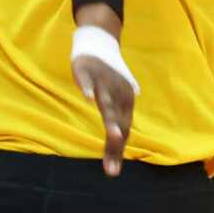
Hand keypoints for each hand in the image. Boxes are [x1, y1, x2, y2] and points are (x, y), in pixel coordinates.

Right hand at [70, 18, 138, 176]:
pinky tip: (87, 98)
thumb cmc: (109, 77)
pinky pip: (88, 80)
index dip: (117, 151)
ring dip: (110, 118)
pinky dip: (88, 88)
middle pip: (118, 122)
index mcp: (126, 103)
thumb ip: (117, 122)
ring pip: (107, 102)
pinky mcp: (88, 70)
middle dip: (115, 144)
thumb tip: (119, 146)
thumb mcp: (116, 99)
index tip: (112, 172)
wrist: (101, 40)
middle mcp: (119, 93)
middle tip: (112, 166)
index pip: (124, 131)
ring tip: (112, 134)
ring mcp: (104, 81)